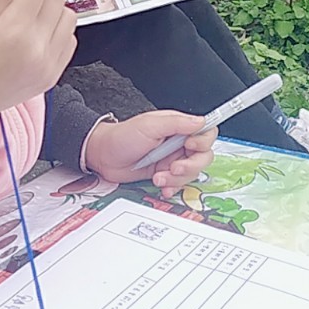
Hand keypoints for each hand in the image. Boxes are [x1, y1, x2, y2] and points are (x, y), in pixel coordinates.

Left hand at [84, 111, 215, 198]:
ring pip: (191, 173)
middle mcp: (178, 143)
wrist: (103, 156)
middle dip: (191, 165)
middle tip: (173, 167)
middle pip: (203, 156)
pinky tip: (161, 185)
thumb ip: (177, 123)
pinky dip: (172, 187)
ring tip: (158, 176)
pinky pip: (179, 184)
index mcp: (177, 127)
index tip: (190, 145)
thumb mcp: (150, 125)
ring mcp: (171, 160)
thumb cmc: (122, 137)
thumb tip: (201, 121)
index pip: (205, 132)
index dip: (203, 141)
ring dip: (176, 179)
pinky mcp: (164, 174)